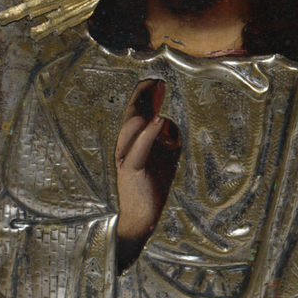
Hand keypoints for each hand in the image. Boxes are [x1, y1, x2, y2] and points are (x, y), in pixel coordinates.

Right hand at [115, 80, 180, 241]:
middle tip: (155, 80)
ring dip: (145, 109)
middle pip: (131, 115)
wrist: (141, 217)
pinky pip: (138, 149)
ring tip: (156, 93)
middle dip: (143, 96)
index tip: (154, 81)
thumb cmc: (151, 187)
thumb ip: (166, 140)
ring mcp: (125, 158)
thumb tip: (172, 122)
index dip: (143, 96)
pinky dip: (148, 134)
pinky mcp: (130, 170)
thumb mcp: (163, 158)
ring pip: (131, 128)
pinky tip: (158, 120)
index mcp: (131, 142)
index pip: (135, 114)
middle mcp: (124, 147)